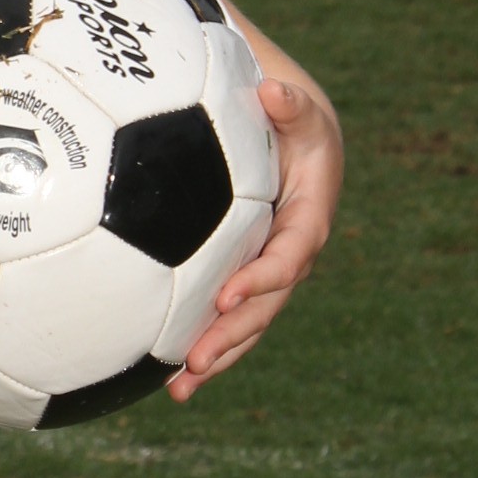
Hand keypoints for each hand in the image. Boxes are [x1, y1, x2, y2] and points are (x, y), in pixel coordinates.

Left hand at [165, 71, 343, 401]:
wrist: (291, 135)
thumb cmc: (289, 118)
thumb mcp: (297, 106)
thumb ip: (291, 102)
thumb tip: (273, 91)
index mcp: (308, 219)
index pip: (288, 256)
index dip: (262, 279)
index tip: (226, 295)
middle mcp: (291, 254)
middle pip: (266, 304)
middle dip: (234, 334)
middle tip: (197, 358)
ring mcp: (267, 272)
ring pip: (247, 323)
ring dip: (218, 356)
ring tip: (181, 386)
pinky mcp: (242, 279)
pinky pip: (227, 319)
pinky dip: (202, 347)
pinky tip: (169, 383)